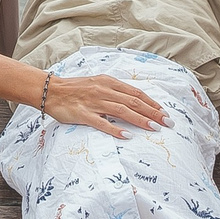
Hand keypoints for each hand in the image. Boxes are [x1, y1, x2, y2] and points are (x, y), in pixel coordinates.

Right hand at [44, 72, 165, 137]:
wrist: (51, 90)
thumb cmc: (75, 89)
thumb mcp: (97, 84)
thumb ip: (114, 91)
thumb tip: (134, 101)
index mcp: (108, 82)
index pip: (136, 93)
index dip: (152, 103)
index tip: (165, 113)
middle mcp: (104, 90)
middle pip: (134, 102)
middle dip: (153, 113)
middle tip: (168, 123)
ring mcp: (94, 102)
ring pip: (122, 111)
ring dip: (140, 119)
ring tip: (154, 128)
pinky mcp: (83, 114)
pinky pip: (102, 123)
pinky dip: (116, 129)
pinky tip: (127, 136)